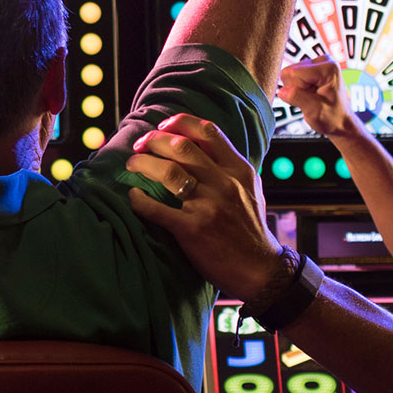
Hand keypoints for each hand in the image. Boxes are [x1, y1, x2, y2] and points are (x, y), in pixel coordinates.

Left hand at [125, 114, 287, 298]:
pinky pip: (157, 209)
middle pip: (181, 146)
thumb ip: (229, 167)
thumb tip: (200, 146)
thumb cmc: (250, 229)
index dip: (180, 123)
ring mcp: (208, 206)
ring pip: (168, 171)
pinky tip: (133, 197)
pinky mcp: (192, 229)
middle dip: (154, 140)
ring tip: (132, 164)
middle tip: (139, 145)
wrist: (260, 270)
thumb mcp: (250, 190)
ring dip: (143, 164)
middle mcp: (224, 184)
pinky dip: (139, 200)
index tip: (163, 125)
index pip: (208, 132)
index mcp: (238, 170)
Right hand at [275, 56, 362, 138]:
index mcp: (328, 68)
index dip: (296, 90)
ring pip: (289, 74)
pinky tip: (310, 94)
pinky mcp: (311, 68)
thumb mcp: (315, 111)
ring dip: (296, 89)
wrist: (340, 121)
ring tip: (311, 97)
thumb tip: (282, 91)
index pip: (293, 73)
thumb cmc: (333, 117)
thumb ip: (297, 98)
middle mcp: (323, 61)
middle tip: (310, 98)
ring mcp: (317, 64)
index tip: (310, 99)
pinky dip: (298, 87)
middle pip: (289, 71)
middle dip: (295, 88)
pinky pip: (292, 76)